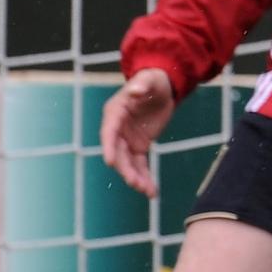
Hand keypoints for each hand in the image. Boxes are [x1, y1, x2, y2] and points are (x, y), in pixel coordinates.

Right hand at [99, 69, 175, 197]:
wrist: (162, 87)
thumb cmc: (153, 81)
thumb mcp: (149, 80)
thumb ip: (141, 85)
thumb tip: (135, 91)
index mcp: (115, 113)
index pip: (109, 132)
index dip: (109, 147)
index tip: (111, 162)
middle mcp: (117, 129)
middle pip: (119, 152)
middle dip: (126, 169)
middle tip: (135, 183)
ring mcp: (127, 139)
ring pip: (129, 163)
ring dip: (137, 178)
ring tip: (148, 192)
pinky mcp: (140, 146)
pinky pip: (140, 164)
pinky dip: (145, 177)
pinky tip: (152, 191)